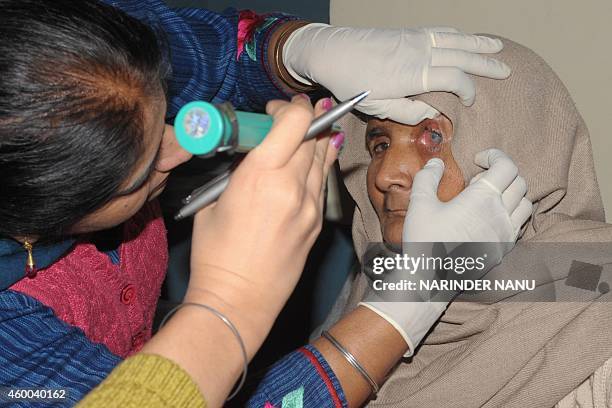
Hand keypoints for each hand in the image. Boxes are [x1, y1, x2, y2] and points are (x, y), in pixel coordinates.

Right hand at [186, 95, 340, 349]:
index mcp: (261, 175)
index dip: (288, 108)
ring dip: (314, 142)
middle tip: (290, 119)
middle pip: (312, 136)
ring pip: (323, 158)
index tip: (276, 109)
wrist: (239, 299)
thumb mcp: (214, 202)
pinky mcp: (317, 224)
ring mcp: (310, 206)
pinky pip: (322, 184)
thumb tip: (253, 156)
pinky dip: (317, 168)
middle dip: (303, 120)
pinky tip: (309, 165)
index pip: (295, 122)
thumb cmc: (216, 255)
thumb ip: (239, 172)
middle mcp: (292, 186)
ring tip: (306, 135)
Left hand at [283, 25, 509, 124]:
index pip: (455, 80)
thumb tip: (432, 114)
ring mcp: (415, 40)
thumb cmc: (351, 82)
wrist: (332, 52)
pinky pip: (440, 32)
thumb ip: (407, 112)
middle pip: (462, 56)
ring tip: (497, 48)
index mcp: (414, 75)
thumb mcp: (377, 107)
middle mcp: (420, 53)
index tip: (470, 101)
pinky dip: (457, 34)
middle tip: (506, 70)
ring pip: (455, 40)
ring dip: (478, 44)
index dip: (469, 90)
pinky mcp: (408, 34)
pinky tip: (466, 37)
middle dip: (487, 64)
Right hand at [404, 148, 531, 243]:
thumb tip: (435, 163)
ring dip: (511, 194)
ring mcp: (505, 234)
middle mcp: (501, 214)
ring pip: (526, 204)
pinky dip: (510, 214)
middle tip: (478, 180)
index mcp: (482, 198)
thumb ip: (427, 177)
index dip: (495, 156)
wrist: (432, 279)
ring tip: (488, 198)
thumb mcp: (419, 204)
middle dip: (502, 174)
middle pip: (520, 182)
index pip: (507, 166)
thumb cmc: (424, 240)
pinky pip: (519, 225)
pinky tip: (488, 218)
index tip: (478, 159)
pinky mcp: (504, 249)